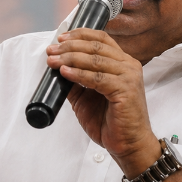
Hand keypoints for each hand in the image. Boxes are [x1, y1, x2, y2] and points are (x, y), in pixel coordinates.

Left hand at [46, 29, 161, 177]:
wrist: (128, 145)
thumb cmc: (110, 121)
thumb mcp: (85, 95)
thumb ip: (74, 80)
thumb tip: (55, 66)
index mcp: (122, 62)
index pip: (101, 38)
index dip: (79, 35)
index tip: (60, 38)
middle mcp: (128, 65)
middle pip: (95, 47)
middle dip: (69, 47)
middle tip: (51, 51)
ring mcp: (129, 77)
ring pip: (95, 60)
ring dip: (70, 58)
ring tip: (53, 61)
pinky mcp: (126, 90)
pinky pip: (97, 78)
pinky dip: (79, 74)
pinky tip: (65, 72)